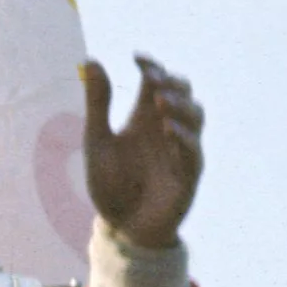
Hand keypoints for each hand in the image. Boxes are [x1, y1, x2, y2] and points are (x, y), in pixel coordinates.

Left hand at [80, 53, 203, 248]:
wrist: (120, 228)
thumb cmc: (110, 184)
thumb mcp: (97, 140)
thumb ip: (97, 103)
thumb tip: (90, 60)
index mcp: (144, 117)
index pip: (155, 80)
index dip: (151, 66)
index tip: (137, 58)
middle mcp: (166, 128)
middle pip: (183, 91)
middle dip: (171, 81)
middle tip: (152, 80)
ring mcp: (180, 150)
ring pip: (196, 116)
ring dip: (181, 105)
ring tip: (161, 101)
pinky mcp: (187, 175)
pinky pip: (193, 152)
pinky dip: (183, 138)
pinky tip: (168, 130)